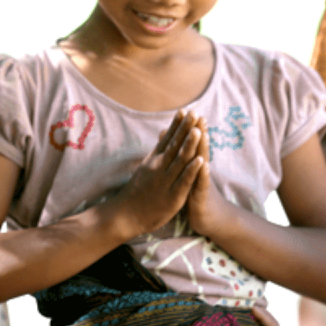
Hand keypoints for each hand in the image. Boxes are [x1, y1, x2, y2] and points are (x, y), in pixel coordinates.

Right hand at [110, 110, 204, 236]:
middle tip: (195, 112)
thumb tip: (163, 134)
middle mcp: (160, 167)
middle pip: (175, 145)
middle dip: (185, 128)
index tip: (185, 110)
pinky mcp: (173, 196)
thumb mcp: (145, 167)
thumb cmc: (137, 192)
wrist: (125, 215)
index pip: (168, 139)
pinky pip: (184, 180)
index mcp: (154, 160)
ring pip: (180, 160)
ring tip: (198, 130)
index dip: (177, 124)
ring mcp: (166, 180)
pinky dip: (192, 170)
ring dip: (189, 144)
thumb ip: (157, 151)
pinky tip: (200, 160)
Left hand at [184, 123, 234, 237]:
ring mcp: (202, 183)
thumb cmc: (195, 195)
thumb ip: (182, 158)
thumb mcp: (187, 175)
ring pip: (202, 162)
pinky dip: (203, 174)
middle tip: (199, 115)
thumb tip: (173, 140)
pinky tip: (204, 165)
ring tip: (203, 133)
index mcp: (192, 165)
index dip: (188, 129)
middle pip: (198, 148)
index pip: (190, 144)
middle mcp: (199, 171)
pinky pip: (202, 184)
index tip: (186, 111)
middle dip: (198, 132)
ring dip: (203, 148)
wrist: (209, 218)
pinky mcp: (202, 197)